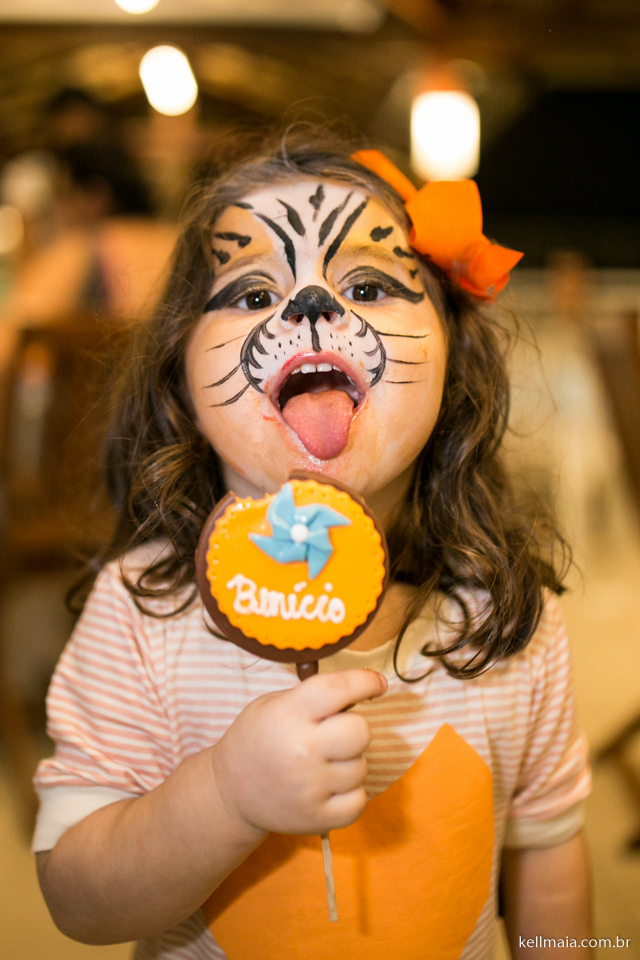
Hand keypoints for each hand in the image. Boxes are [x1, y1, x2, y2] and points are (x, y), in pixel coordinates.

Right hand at [211, 669, 386, 835]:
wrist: (230, 792)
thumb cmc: (258, 739)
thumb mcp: (274, 704)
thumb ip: (313, 697)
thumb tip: (361, 691)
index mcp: (289, 714)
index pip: (339, 689)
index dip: (365, 681)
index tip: (378, 684)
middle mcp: (302, 749)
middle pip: (360, 731)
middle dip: (354, 728)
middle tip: (337, 733)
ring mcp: (311, 787)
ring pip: (362, 766)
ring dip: (349, 762)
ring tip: (323, 763)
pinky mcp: (318, 819)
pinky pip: (359, 800)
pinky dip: (350, 793)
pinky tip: (330, 787)